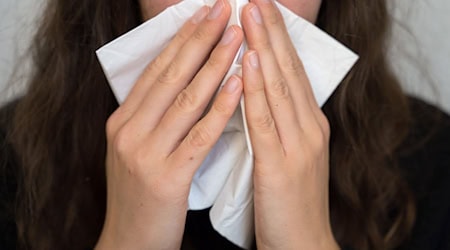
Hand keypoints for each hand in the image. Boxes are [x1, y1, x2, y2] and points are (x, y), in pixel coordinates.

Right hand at [96, 1, 243, 248]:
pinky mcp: (165, 176)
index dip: (182, 38)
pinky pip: (199, 135)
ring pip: (186, 99)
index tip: (205, 13)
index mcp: (123, 120)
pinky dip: (220, 107)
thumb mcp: (136, 149)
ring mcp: (144, 152)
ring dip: (215, 64)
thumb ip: (152, 117)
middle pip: (171, 75)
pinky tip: (239, 85)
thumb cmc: (142, 195)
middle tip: (225, 9)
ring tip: (238, 36)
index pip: (157, 69)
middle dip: (201, 38)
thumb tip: (178, 82)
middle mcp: (128, 130)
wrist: (130, 241)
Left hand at [240, 1, 338, 248]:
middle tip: (257, 0)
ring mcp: (299, 145)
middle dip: (272, 32)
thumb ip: (279, 125)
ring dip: (264, 49)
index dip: (278, 40)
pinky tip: (249, 64)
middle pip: (288, 71)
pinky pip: (265, 121)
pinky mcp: (281, 165)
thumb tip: (258, 94)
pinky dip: (257, 90)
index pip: (292, 73)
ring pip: (279, 88)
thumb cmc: (290, 201)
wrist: (304, 243)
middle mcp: (309, 128)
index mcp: (309, 125)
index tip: (263, 12)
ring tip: (251, 16)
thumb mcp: (290, 155)